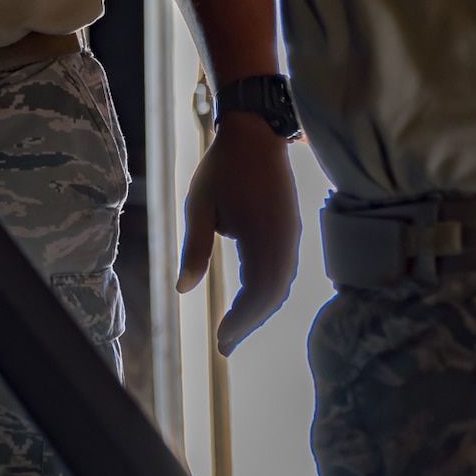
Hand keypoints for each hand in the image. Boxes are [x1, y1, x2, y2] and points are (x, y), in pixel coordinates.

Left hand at [176, 113, 300, 354]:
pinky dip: (271, 289)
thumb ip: (194, 247)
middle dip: (250, 322)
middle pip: (273, 295)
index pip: (257, 293)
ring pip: (283, 284)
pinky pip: (286, 269)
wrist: (256, 131)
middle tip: (226, 344)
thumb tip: (182, 289)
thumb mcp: (199, 204)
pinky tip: (254, 297)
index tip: (221, 342)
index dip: (241, 321)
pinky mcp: (293, 227)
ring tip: (237, 326)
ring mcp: (293, 234)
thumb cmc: (223, 167)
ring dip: (261, 308)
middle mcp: (284, 240)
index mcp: (263, 235)